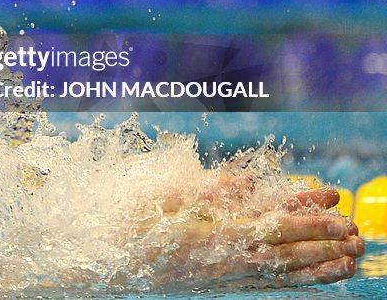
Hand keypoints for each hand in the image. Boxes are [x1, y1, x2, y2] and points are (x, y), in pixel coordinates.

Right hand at [150, 185, 363, 289]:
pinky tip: (312, 276)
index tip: (338, 216)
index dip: (308, 223)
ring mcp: (223, 275)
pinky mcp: (219, 282)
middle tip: (358, 236)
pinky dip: (294, 280)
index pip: (272, 229)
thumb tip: (249, 182)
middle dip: (323, 245)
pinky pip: (265, 283)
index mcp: (211, 235)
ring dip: (318, 268)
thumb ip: (209, 188)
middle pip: (285, 254)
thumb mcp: (163, 194)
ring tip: (350, 262)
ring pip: (280, 274)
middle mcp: (223, 261)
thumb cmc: (130, 221)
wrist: (108, 260)